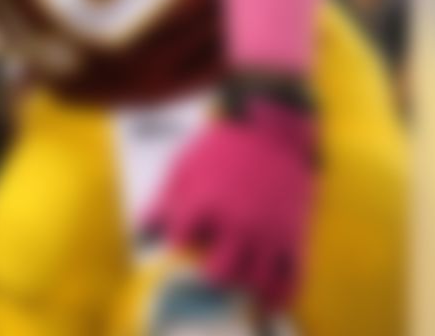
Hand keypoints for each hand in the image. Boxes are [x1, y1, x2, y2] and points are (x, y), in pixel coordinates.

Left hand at [144, 87, 316, 311]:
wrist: (274, 132)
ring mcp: (269, 233)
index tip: (175, 246)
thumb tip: (140, 238)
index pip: (179, 243)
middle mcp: (239, 222)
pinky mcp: (294, 238)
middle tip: (205, 271)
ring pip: (255, 284)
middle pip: (219, 275)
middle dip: (208, 278)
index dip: (174, 248)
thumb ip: (161, 204)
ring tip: (232, 281)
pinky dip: (277, 296)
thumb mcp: (183, 168)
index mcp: (206, 203)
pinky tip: (263, 301)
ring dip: (241, 287)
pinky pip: (290, 281)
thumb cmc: (220, 150)